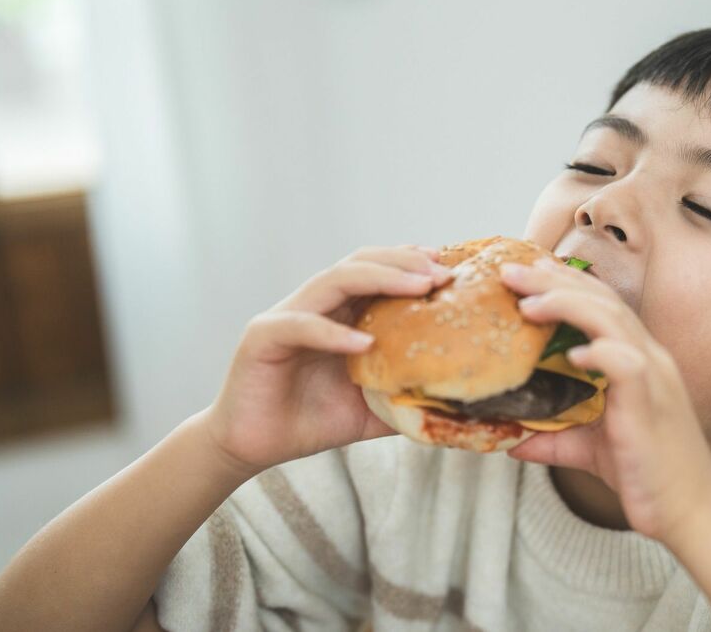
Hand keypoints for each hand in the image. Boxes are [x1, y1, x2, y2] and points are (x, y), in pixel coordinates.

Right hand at [203, 246, 452, 475]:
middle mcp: (315, 305)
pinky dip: (334, 333)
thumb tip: (454, 404)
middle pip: (360, 263)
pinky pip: (301, 325)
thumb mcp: (371, 409)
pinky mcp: (261, 337)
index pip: (378, 271)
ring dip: (380, 279)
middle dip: (404, 263)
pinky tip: (365, 344)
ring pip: (334, 280)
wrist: (256, 447)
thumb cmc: (312, 420)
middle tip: (443, 274)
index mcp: (340, 313)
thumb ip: (405, 398)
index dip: (412, 263)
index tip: (451, 266)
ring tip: (419, 287)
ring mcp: (287, 316)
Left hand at [500, 258, 710, 542]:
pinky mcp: (652, 404)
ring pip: (612, 321)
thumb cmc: (646, 474)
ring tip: (528, 301)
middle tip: (511, 270)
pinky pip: (628, 366)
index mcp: (637, 359)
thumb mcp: (589, 451)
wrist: (690, 511)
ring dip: (568, 304)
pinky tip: (574, 353)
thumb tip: (511, 439)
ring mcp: (654, 377)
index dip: (564, 283)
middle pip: (601, 300)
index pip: (600, 304)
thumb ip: (554, 438)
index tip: (524, 271)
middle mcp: (649, 357)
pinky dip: (601, 353)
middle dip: (554, 280)